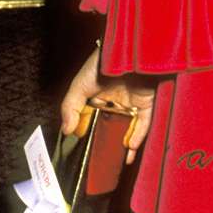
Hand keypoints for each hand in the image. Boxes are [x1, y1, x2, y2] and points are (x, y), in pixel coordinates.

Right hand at [60, 45, 156, 163]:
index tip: (78, 149)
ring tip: (115, 163)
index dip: (84, 134)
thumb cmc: (102, 62)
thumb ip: (70, 106)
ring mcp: (132, 105)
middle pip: (109, 128)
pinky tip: (130, 149)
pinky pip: (144, 125)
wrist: (130, 48)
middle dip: (104, 143)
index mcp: (97, 98)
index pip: (89, 121)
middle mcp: (115, 103)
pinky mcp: (147, 104)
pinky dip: (137, 137)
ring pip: (127, 130)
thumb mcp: (80, 84)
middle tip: (97, 162)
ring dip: (122, 146)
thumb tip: (65, 131)